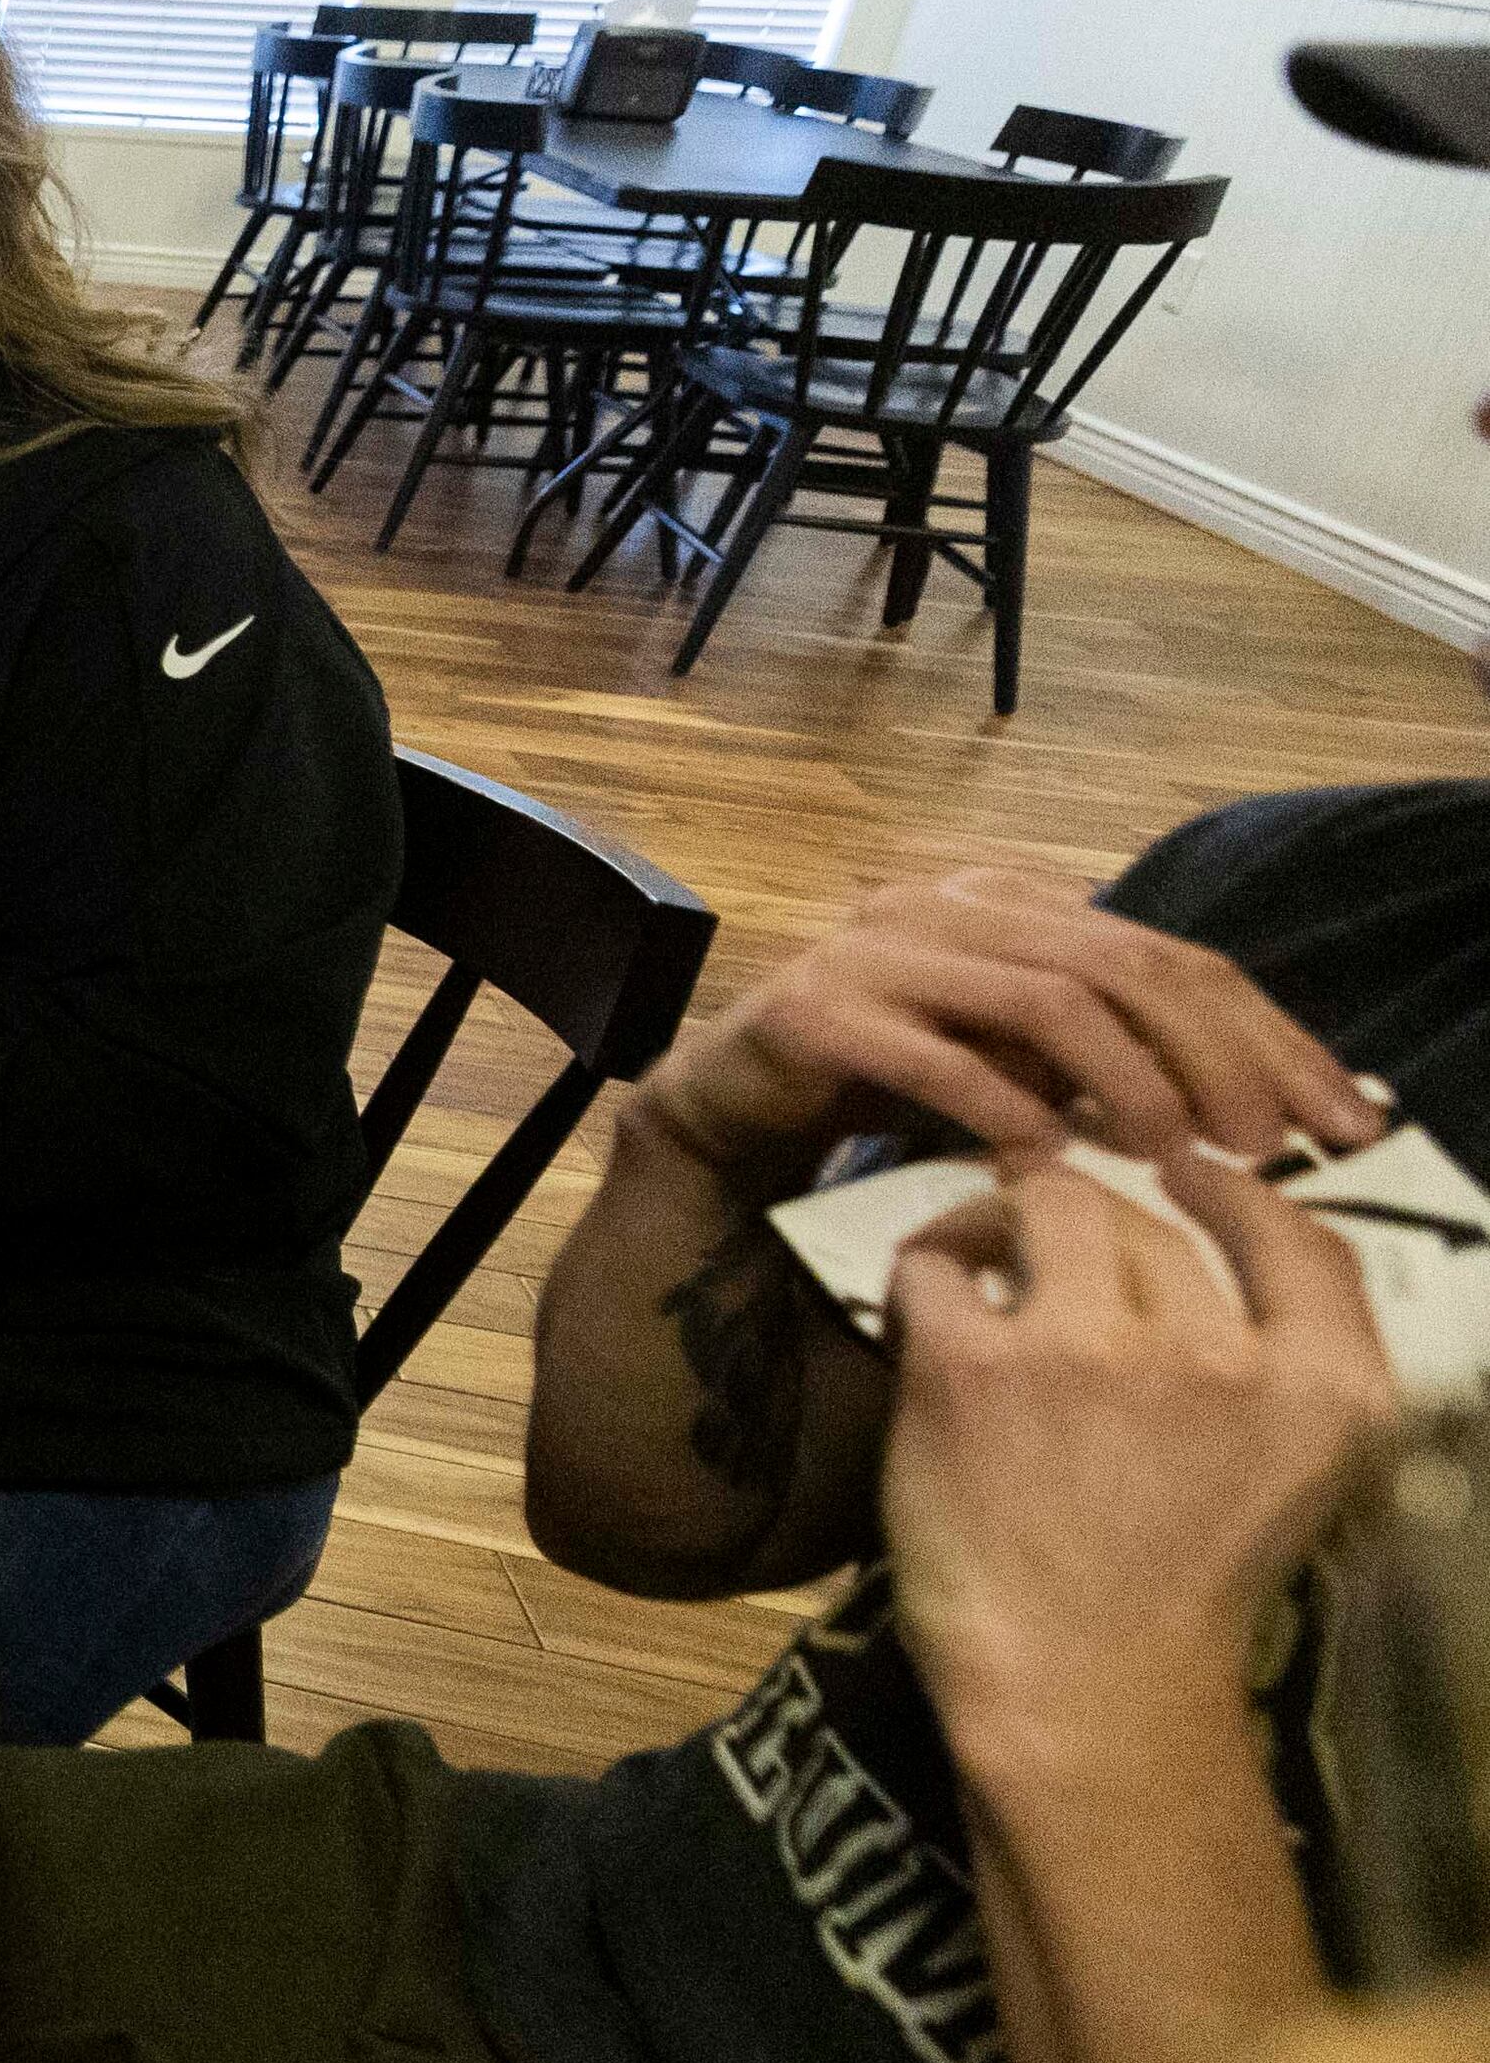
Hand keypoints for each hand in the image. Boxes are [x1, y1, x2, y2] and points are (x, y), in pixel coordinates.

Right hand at [635, 867, 1382, 1198]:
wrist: (724, 1118)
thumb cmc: (884, 1096)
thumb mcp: (1023, 1069)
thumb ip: (1110, 1063)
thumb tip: (1255, 1105)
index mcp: (1012, 902)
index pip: (1172, 952)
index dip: (1264, 1033)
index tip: (1338, 1118)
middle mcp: (949, 904)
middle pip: (1123, 961)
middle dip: (1212, 1055)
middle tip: (1262, 1144)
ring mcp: (876, 948)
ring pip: (1044, 995)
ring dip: (1124, 1080)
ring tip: (1168, 1154)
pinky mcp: (814, 1009)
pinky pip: (934, 1054)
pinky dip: (1002, 1107)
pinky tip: (1046, 1160)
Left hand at [880, 1154, 1396, 1813]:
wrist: (1084, 1697)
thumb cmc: (1176, 1597)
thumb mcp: (1290, 1477)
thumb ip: (1277, 1367)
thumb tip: (1213, 1247)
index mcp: (1323, 1388)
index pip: (1301, 1239)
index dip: (1237, 1194)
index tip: (1189, 1177)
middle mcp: (1219, 1355)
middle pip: (1154, 1219)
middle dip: (1100, 1227)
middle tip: (1049, 1247)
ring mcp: (1093, 1351)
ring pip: (1048, 1205)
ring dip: (1008, 1218)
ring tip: (982, 1256)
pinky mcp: (974, 1367)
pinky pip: (936, 1261)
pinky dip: (926, 1269)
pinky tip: (926, 1308)